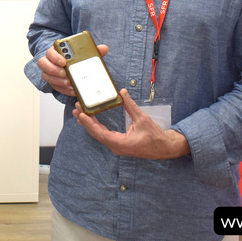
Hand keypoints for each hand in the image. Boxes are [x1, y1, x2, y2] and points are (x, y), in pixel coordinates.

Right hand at [40, 43, 108, 96]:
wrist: (72, 66)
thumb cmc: (76, 58)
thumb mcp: (85, 54)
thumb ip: (93, 51)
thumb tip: (104, 48)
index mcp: (56, 51)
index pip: (50, 52)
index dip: (55, 57)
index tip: (64, 61)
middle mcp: (49, 61)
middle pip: (43, 64)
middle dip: (54, 69)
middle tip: (64, 73)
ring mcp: (49, 72)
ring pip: (46, 76)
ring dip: (58, 80)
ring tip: (69, 83)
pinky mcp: (53, 82)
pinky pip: (54, 87)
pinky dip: (63, 89)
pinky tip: (72, 90)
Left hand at [74, 89, 189, 159]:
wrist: (164, 148)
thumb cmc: (155, 136)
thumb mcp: (142, 119)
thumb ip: (131, 106)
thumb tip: (122, 93)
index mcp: (121, 143)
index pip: (100, 133)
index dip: (89, 124)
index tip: (81, 115)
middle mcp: (116, 147)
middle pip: (96, 134)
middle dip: (86, 121)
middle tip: (77, 109)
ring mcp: (117, 146)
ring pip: (99, 135)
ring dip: (89, 124)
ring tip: (79, 112)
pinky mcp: (118, 144)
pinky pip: (104, 135)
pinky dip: (96, 127)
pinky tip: (90, 120)